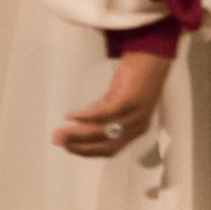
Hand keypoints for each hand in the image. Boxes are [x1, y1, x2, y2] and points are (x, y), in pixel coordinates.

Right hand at [53, 50, 171, 157]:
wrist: (152, 58)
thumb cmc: (134, 80)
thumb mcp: (113, 102)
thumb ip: (98, 116)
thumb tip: (75, 128)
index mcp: (134, 130)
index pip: (110, 149)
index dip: (87, 151)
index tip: (68, 149)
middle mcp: (137, 126)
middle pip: (105, 144)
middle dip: (79, 145)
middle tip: (58, 141)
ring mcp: (136, 114)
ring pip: (103, 131)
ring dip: (78, 133)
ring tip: (60, 132)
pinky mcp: (131, 100)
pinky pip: (105, 113)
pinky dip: (86, 116)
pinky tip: (72, 116)